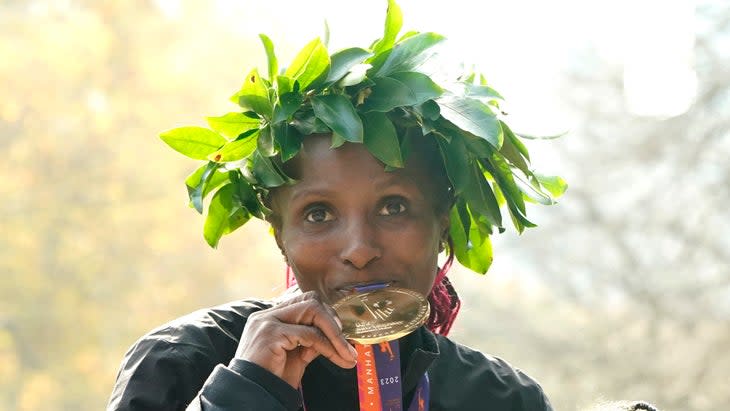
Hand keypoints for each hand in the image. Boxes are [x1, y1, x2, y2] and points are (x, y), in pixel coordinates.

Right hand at [235, 290, 357, 387]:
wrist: (251, 395)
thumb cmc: (271, 378)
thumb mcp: (296, 356)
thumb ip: (310, 341)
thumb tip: (334, 336)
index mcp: (271, 317)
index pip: (305, 302)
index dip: (327, 317)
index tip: (342, 338)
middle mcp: (268, 315)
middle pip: (310, 301)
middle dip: (333, 321)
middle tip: (347, 345)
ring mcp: (268, 322)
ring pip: (313, 311)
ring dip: (335, 334)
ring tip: (347, 354)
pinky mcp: (271, 334)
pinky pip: (310, 334)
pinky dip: (327, 346)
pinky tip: (335, 358)